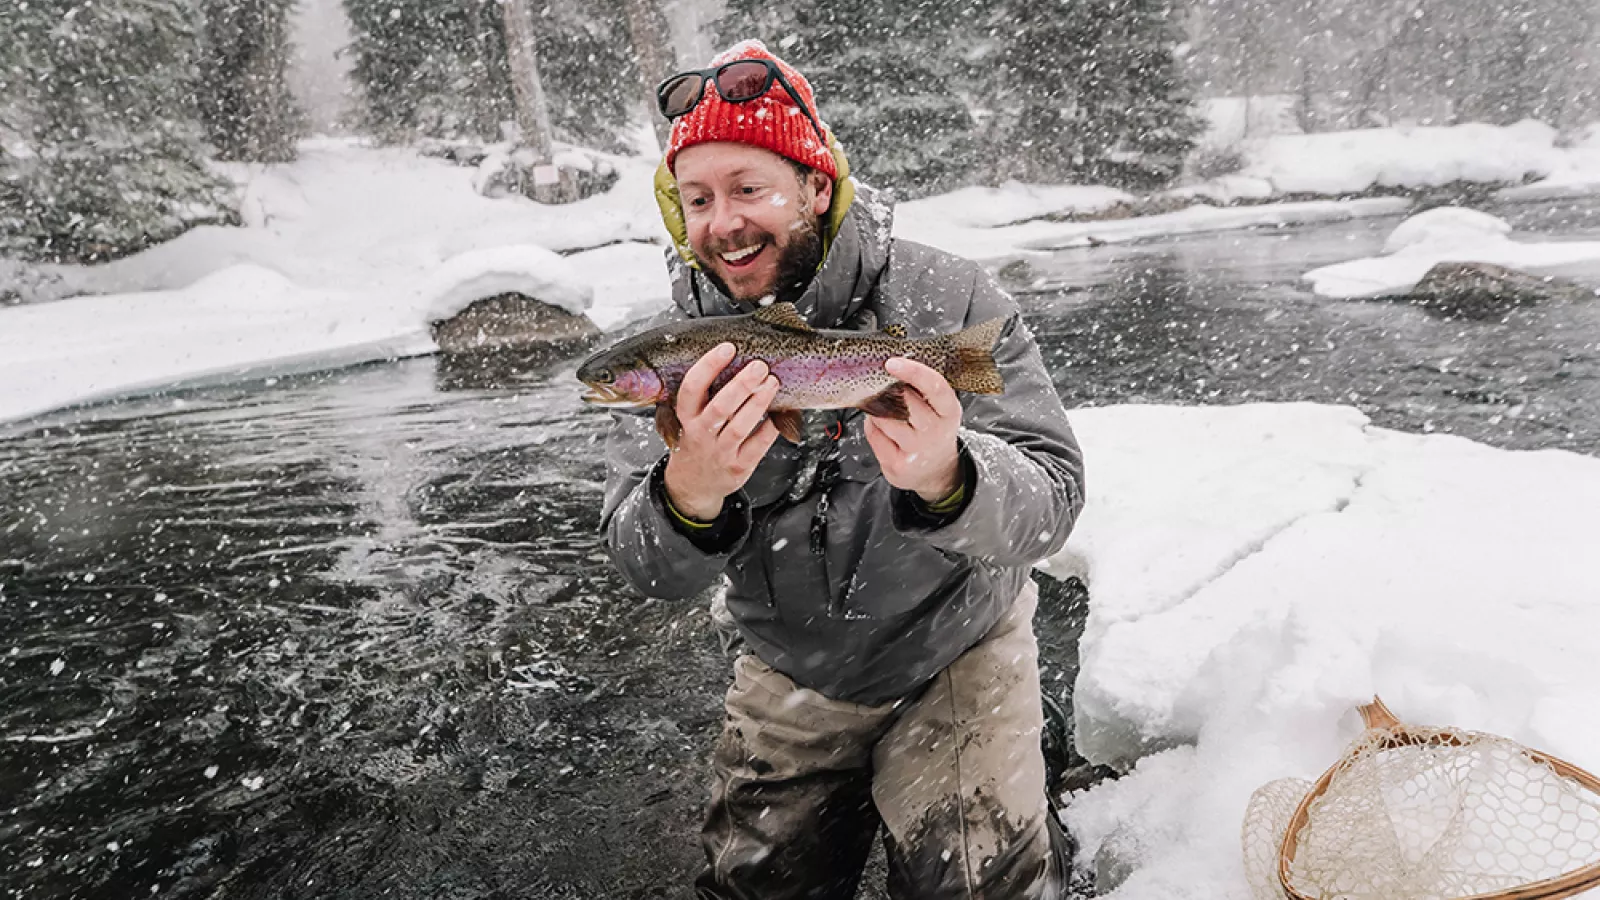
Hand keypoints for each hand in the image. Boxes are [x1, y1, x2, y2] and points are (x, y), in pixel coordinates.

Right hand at [663, 343, 780, 519]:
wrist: (693, 485)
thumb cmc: (697, 442)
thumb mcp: (689, 419)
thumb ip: (706, 396)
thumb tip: (737, 361)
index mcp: (687, 417)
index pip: (692, 388)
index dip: (708, 366)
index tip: (727, 348)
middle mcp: (701, 434)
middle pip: (720, 407)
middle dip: (741, 385)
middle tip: (759, 366)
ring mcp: (720, 452)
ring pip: (740, 427)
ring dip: (758, 403)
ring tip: (772, 383)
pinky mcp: (738, 467)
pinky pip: (757, 446)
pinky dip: (770, 428)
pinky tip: (781, 412)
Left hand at [863, 358, 962, 502]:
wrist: (937, 471)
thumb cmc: (934, 434)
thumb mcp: (941, 410)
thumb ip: (923, 391)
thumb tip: (893, 369)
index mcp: (949, 411)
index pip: (934, 386)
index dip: (913, 371)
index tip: (892, 363)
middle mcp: (934, 431)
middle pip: (903, 401)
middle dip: (889, 391)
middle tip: (885, 389)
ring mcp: (915, 449)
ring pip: (884, 418)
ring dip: (878, 411)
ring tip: (887, 414)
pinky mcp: (897, 463)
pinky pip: (874, 435)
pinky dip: (873, 428)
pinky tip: (883, 431)